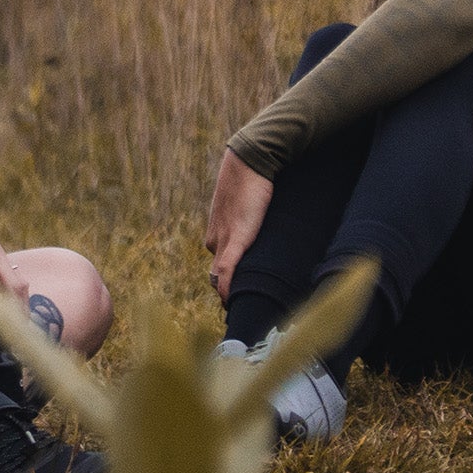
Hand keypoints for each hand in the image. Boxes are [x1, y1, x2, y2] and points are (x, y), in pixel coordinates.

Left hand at [203, 149, 273, 301]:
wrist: (249, 162)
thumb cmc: (251, 181)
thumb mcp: (248, 207)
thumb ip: (249, 222)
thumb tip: (259, 234)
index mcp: (215, 236)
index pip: (219, 268)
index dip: (228, 283)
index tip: (240, 296)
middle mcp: (214, 241)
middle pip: (218, 276)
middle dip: (227, 293)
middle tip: (241, 310)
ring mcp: (222, 240)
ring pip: (220, 276)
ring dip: (227, 295)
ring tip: (240, 310)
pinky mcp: (235, 238)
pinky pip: (226, 270)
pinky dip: (226, 287)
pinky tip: (230, 300)